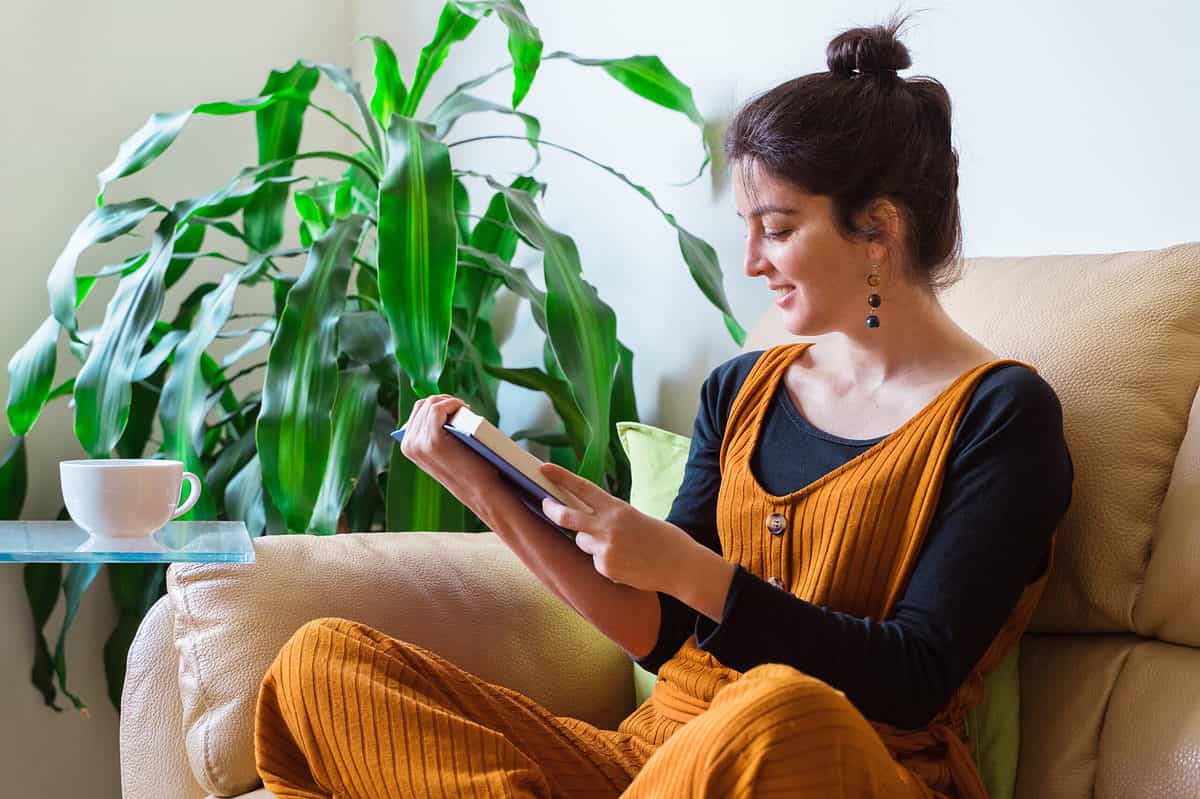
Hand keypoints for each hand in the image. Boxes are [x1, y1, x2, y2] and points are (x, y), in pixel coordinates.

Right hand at [398, 394, 499, 490]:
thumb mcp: (443, 449)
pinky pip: (437, 408)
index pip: (417, 411)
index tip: (453, 409)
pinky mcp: (432, 440)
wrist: (479, 489)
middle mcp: (409, 444)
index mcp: (408, 446)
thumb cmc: (467, 468)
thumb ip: (433, 433)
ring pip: (430, 404)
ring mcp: (418, 442)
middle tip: (461, 408)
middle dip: (444, 401)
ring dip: (450, 402)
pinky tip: (463, 408)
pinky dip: (452, 403)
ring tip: (463, 409)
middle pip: (423, 404)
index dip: (436, 405)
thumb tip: (436, 404)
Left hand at [538, 461, 695, 593]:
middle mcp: (607, 527)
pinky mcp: (606, 568)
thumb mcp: (636, 518)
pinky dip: (606, 562)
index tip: (544, 467)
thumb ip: (610, 517)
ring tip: (621, 547)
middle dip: (551, 509)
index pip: (583, 488)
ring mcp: (605, 549)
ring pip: (582, 542)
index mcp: (617, 509)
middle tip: (544, 504)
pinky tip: (627, 564)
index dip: (561, 477)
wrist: (681, 566)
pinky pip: (595, 561)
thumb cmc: (663, 539)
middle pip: (567, 517)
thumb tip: (587, 521)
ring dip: (591, 542)